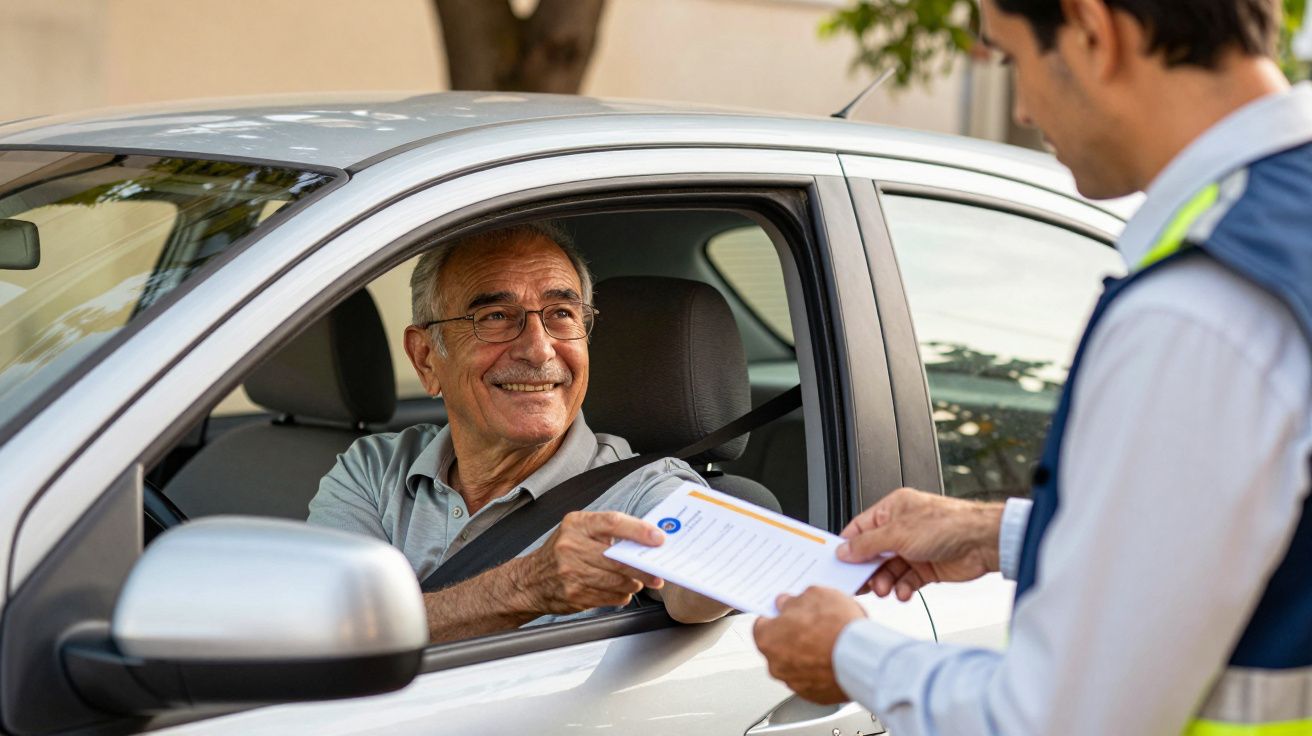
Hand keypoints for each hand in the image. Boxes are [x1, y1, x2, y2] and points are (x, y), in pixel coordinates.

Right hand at [518, 510, 665, 613]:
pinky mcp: (574, 594)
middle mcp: (571, 546)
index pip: (613, 522)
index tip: (658, 539)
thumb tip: (645, 539)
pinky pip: (609, 597)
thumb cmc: (561, 552)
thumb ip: (607, 532)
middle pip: (618, 558)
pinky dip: (620, 595)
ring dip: (633, 584)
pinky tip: (621, 591)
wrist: (531, 580)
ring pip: (616, 581)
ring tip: (639, 582)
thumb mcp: (578, 531)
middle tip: (657, 573)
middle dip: (643, 568)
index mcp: (577, 524)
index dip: (639, 530)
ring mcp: (571, 572)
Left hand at [753, 586, 865, 703]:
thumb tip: (787, 603)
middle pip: (779, 647)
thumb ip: (793, 600)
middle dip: (793, 637)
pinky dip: (820, 672)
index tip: (788, 612)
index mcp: (767, 638)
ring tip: (830, 643)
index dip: (778, 616)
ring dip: (807, 656)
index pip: (762, 624)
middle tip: (814, 626)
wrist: (862, 658)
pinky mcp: (814, 696)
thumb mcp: (814, 595)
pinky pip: (813, 680)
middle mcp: (776, 665)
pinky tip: (835, 659)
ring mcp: (794, 683)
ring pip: (796, 665)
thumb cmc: (836, 627)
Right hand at [838, 487, 1002, 600]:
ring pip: (889, 570)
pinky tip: (903, 592)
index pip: (861, 529)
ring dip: (885, 581)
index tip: (839, 563)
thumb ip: (868, 544)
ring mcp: (915, 549)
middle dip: (868, 569)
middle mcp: (902, 528)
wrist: (983, 542)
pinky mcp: (927, 568)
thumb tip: (845, 550)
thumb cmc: (948, 524)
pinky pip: (906, 581)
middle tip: (861, 583)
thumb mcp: (897, 532)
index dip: (849, 547)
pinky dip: (903, 588)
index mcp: (892, 510)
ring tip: (885, 588)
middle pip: (873, 553)